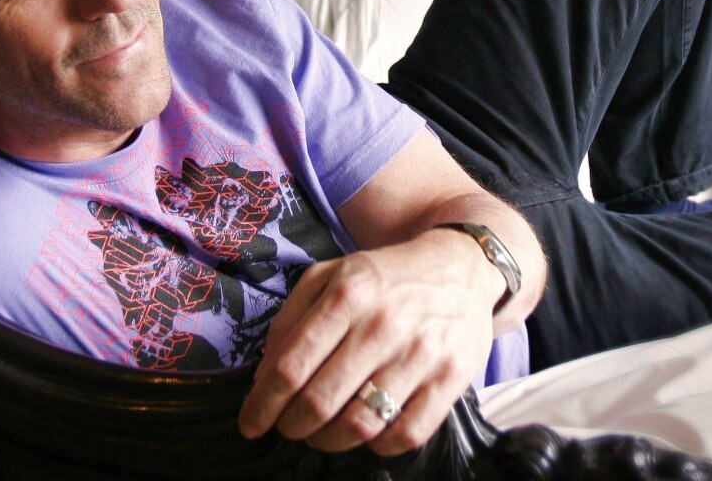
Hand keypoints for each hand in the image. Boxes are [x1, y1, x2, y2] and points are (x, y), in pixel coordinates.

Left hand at [237, 229, 500, 455]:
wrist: (461, 267)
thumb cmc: (386, 278)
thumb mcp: (331, 275)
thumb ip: (290, 320)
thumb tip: (264, 378)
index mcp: (349, 293)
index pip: (292, 366)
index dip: (263, 404)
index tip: (250, 423)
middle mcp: (385, 323)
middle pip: (320, 400)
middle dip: (292, 425)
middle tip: (287, 427)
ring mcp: (422, 353)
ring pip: (360, 424)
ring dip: (328, 441)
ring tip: (320, 433)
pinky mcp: (452, 378)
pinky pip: (405, 434)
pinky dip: (376, 445)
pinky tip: (366, 432)